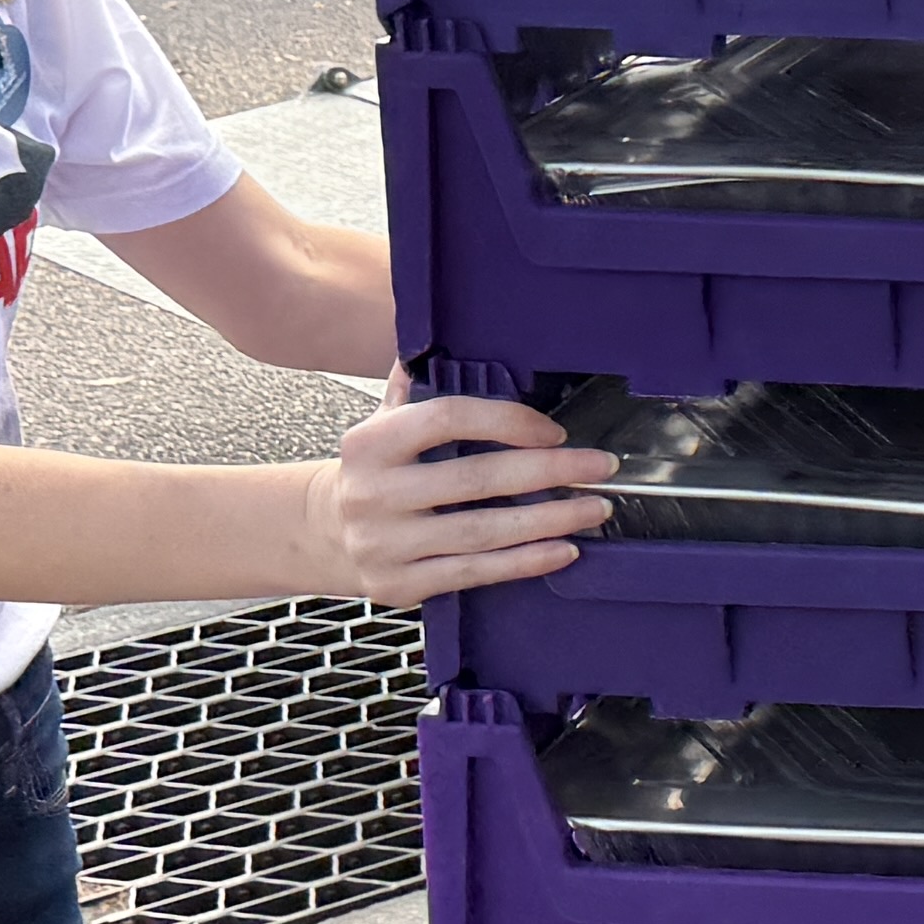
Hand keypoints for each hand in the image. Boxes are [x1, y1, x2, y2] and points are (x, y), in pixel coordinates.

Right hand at [307, 393, 612, 604]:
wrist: (325, 534)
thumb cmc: (375, 471)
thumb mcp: (380, 423)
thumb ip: (414, 388)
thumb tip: (438, 339)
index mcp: (372, 443)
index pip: (448, 417)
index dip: (507, 420)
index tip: (554, 431)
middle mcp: (375, 492)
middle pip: (477, 478)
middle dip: (550, 471)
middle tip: (599, 467)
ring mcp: (386, 543)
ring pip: (484, 531)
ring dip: (550, 520)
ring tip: (595, 509)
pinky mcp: (401, 584)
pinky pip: (476, 573)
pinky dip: (526, 562)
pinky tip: (564, 549)